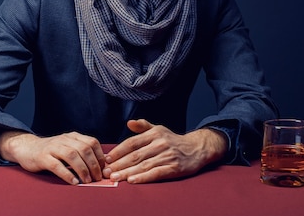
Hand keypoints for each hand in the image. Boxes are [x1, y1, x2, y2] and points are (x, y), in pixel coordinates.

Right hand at [0, 131, 104, 184]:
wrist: (27, 148)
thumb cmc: (51, 151)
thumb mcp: (67, 147)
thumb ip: (81, 152)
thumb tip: (100, 165)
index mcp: (72, 136)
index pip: (92, 142)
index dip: (99, 156)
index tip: (103, 169)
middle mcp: (63, 139)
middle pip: (83, 149)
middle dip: (93, 165)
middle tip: (97, 178)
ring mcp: (52, 147)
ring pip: (71, 156)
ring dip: (82, 169)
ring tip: (87, 180)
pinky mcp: (42, 157)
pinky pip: (57, 165)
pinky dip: (67, 174)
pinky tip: (74, 182)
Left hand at [102, 119, 227, 183]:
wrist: (197, 148)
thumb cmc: (173, 140)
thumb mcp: (159, 129)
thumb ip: (143, 126)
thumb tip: (128, 123)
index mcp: (154, 133)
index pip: (132, 143)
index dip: (118, 151)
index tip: (107, 159)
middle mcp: (160, 143)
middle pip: (135, 156)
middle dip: (119, 164)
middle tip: (106, 171)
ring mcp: (168, 156)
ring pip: (144, 165)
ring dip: (127, 172)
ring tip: (115, 178)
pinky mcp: (175, 168)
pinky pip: (156, 173)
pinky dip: (143, 177)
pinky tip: (132, 181)